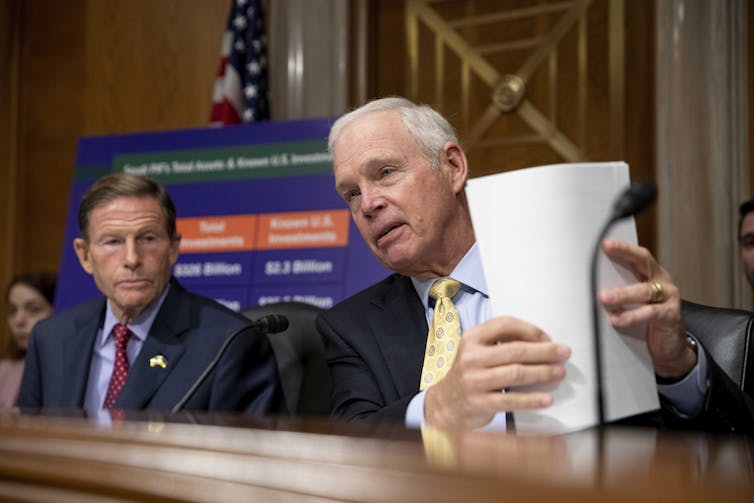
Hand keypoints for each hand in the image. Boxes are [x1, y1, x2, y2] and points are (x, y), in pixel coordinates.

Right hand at [424, 316, 570, 429]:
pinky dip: (532, 399)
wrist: (442, 404)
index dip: (530, 329)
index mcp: (471, 338)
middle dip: (545, 351)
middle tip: (564, 353)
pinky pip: (511, 400)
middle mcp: (471, 357)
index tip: (548, 337)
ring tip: (560, 372)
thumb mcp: (474, 351)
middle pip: (515, 350)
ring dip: (543, 372)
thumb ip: (498, 343)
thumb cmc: (466, 374)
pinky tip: (547, 399)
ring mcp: (474, 380)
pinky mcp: (479, 403)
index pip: (504, 324)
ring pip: (516, 373)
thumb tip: (538, 341)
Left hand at [598, 239, 695, 378]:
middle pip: (643, 263)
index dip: (622, 248)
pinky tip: (617, 320)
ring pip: (644, 291)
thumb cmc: (646, 320)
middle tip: (602, 256)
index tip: (604, 243)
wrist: (669, 345)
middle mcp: (661, 281)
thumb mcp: (632, 301)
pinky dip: (632, 316)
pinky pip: (650, 314)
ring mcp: (668, 297)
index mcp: (650, 274)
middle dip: (624, 255)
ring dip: (622, 294)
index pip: (636, 255)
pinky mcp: (670, 315)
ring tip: (604, 298)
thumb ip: (617, 290)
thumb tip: (587, 286)